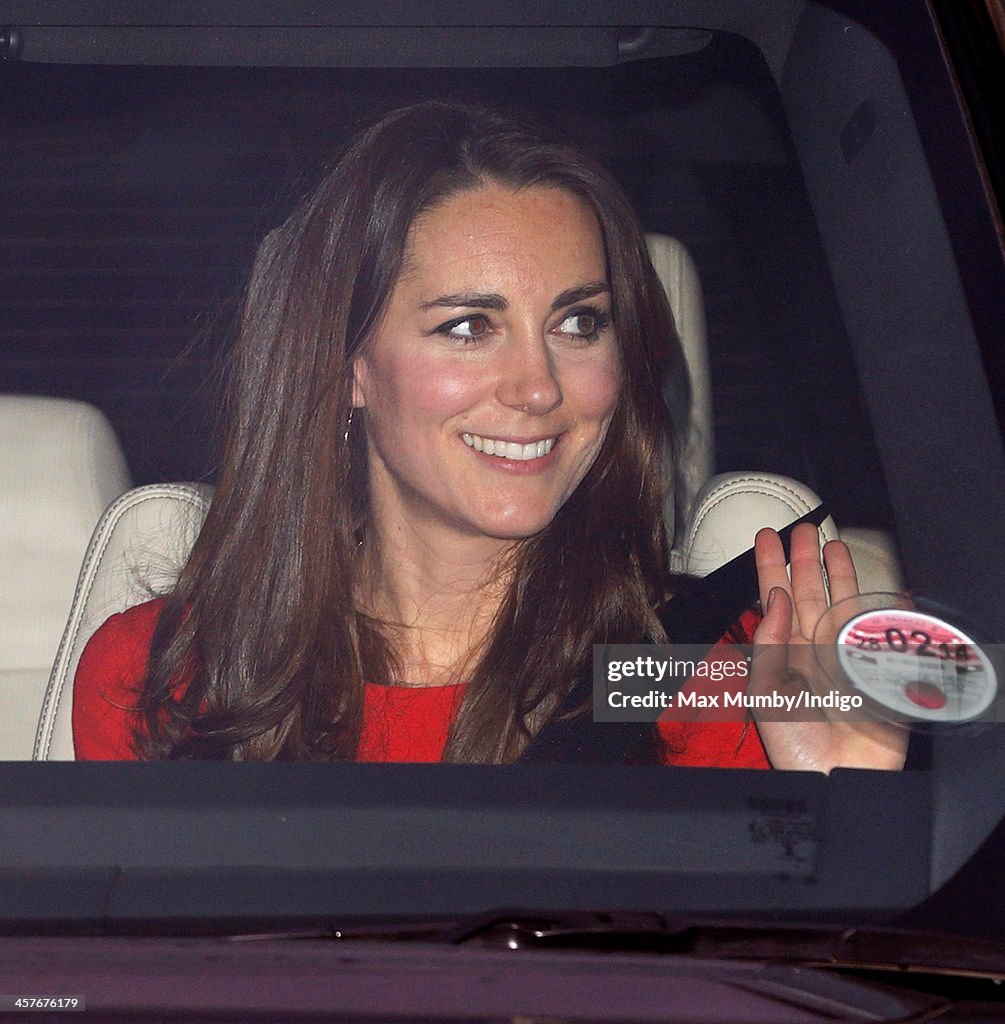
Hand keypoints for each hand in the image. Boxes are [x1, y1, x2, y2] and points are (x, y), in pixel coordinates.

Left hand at [750, 522, 907, 772]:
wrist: (833, 778)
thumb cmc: (793, 743)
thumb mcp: (764, 691)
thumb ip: (767, 643)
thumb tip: (776, 598)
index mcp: (784, 652)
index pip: (775, 599)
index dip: (770, 567)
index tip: (766, 538)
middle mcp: (813, 648)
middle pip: (810, 593)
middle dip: (806, 559)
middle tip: (803, 528)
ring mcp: (845, 656)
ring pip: (843, 604)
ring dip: (840, 574)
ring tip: (834, 543)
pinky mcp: (875, 670)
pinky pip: (881, 633)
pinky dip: (886, 610)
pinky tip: (884, 587)